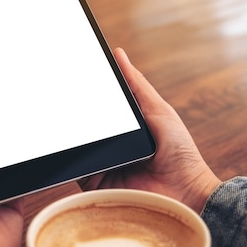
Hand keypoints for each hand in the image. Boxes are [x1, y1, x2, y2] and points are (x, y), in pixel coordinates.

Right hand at [79, 48, 221, 212]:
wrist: (185, 192)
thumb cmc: (180, 152)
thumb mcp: (158, 110)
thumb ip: (137, 85)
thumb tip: (119, 54)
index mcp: (124, 125)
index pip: (99, 104)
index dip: (85, 90)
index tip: (72, 70)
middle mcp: (110, 143)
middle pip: (85, 124)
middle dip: (74, 111)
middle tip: (61, 92)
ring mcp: (101, 163)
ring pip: (77, 144)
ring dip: (73, 134)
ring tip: (65, 118)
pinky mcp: (95, 183)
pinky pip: (75, 169)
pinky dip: (72, 159)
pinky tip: (76, 146)